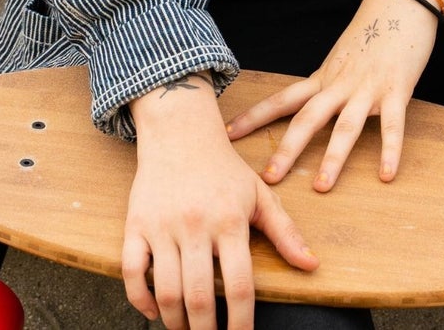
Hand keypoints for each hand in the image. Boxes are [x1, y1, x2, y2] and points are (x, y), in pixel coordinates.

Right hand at [124, 80, 317, 329]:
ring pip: (166, 290)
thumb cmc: (225, 169)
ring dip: (175, 322)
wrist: (181, 133)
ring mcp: (163, 226)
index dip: (240, 322)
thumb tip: (312, 265)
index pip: (238, 285)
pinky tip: (155, 312)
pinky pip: (132, 272)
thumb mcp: (259, 194)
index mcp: (230, 220)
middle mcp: (196, 224)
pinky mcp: (135, 224)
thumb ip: (285, 232)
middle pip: (198, 296)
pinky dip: (140, 300)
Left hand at [226, 0, 439, 192]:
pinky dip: (389, 150)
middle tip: (268, 179)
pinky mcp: (397, 89)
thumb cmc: (373, 31)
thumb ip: (328, 82)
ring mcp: (368, 87)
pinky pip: (393, 124)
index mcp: (324, 77)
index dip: (254, 117)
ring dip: (332, 157)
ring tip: (321, 186)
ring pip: (346, 126)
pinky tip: (386, 174)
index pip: (283, 99)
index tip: (228, 134)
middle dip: (287, 149)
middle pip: (307, 118)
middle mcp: (340, 84)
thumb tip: (310, 105)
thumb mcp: (341, 57)